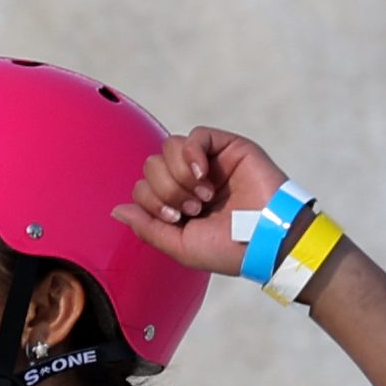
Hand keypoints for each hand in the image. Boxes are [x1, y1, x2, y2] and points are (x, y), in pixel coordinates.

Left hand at [112, 127, 293, 277]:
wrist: (269, 241)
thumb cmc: (230, 250)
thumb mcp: (180, 246)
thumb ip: (147, 228)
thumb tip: (116, 210)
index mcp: (179, 203)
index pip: (143, 186)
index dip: (152, 201)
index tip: (176, 219)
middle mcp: (191, 180)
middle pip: (152, 165)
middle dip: (166, 190)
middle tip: (192, 209)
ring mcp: (209, 162)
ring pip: (169, 147)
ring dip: (179, 175)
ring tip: (203, 195)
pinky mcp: (228, 147)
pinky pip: (195, 135)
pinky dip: (191, 154)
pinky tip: (202, 175)